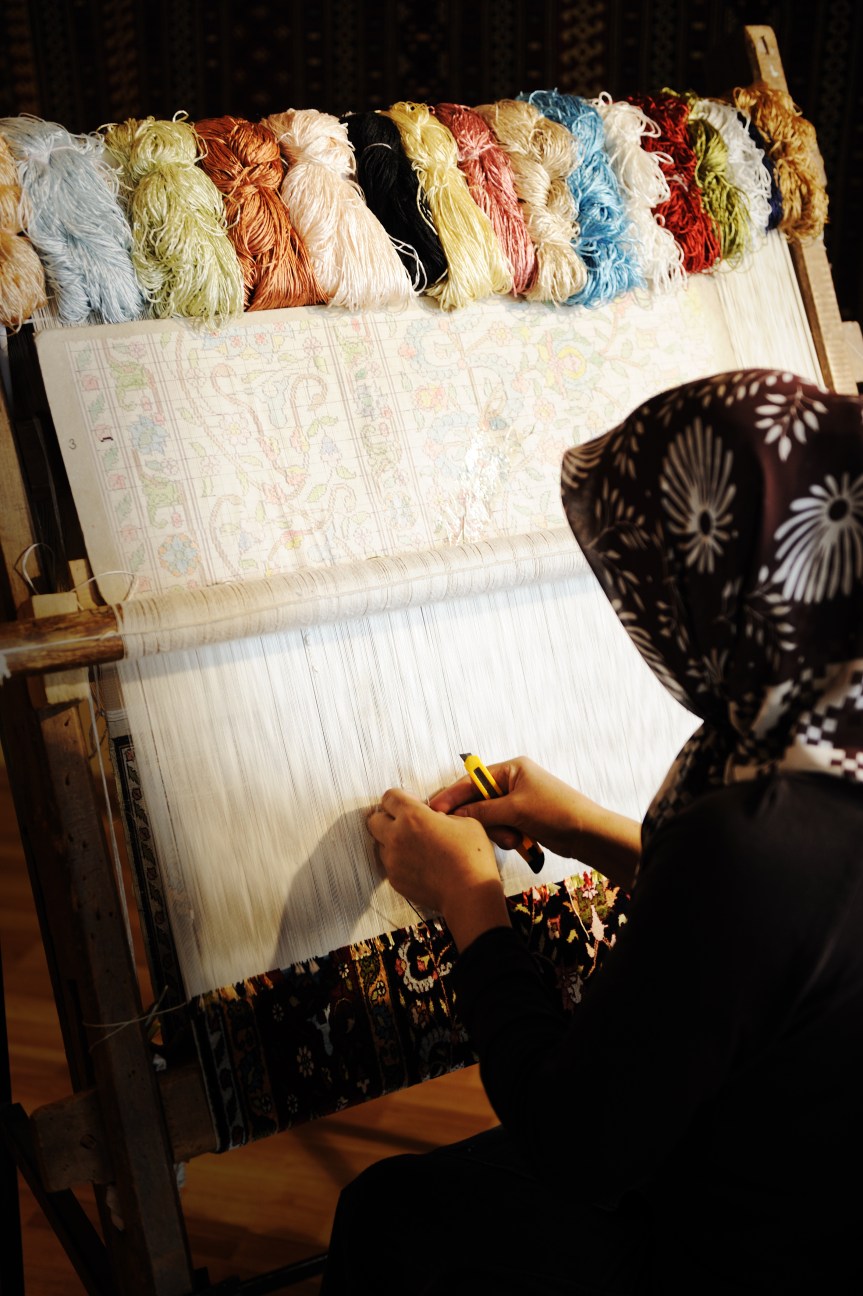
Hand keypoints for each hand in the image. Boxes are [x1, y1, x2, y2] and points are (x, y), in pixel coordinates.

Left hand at [367, 787, 509, 948]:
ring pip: (380, 844)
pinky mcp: (394, 879)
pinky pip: (390, 865)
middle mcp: (396, 836)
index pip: (389, 797)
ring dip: (392, 841)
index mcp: (413, 816)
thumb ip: (442, 815)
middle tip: (406, 823)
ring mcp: (393, 860)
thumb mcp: (464, 822)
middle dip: (387, 818)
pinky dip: (400, 862)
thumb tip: (434, 819)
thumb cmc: (471, 857)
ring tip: (415, 847)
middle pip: (374, 820)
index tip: (412, 803)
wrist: (468, 894)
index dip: (400, 798)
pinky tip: (419, 865)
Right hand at [430, 756, 641, 889]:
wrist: (587, 833)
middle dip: (481, 819)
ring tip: (513, 839)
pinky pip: (502, 828)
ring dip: (497, 831)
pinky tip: (520, 842)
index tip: (433, 809)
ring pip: (489, 818)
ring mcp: (518, 801)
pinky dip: (507, 837)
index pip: (472, 780)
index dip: (451, 796)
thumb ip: (482, 811)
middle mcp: (512, 782)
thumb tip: (454, 815)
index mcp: (511, 769)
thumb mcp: (514, 809)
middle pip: (478, 800)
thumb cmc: (555, 811)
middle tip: (470, 831)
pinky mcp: (523, 819)